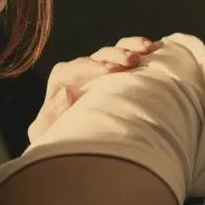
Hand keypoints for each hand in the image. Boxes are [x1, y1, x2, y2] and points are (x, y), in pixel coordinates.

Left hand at [27, 36, 158, 139]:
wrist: (86, 155)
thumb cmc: (67, 143)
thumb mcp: (51, 134)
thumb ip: (51, 115)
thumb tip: (65, 93)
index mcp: (62, 86)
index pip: (69, 70)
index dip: (89, 67)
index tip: (109, 71)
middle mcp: (83, 75)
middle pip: (96, 57)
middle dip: (113, 56)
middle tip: (130, 62)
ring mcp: (103, 72)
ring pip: (114, 52)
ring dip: (129, 49)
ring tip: (146, 51)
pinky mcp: (122, 73)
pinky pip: (130, 54)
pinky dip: (140, 48)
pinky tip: (154, 49)